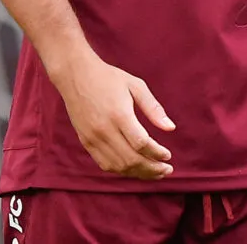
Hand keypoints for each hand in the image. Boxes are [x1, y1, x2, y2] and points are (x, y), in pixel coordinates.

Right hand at [53, 52, 175, 179]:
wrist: (75, 75)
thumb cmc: (109, 78)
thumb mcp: (135, 85)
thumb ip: (153, 108)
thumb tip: (171, 128)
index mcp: (119, 114)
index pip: (141, 143)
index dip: (157, 153)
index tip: (168, 155)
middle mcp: (104, 129)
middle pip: (131, 159)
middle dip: (152, 169)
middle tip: (167, 169)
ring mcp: (93, 138)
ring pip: (118, 166)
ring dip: (139, 173)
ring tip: (154, 172)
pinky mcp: (86, 141)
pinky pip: (105, 164)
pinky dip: (122, 170)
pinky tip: (134, 168)